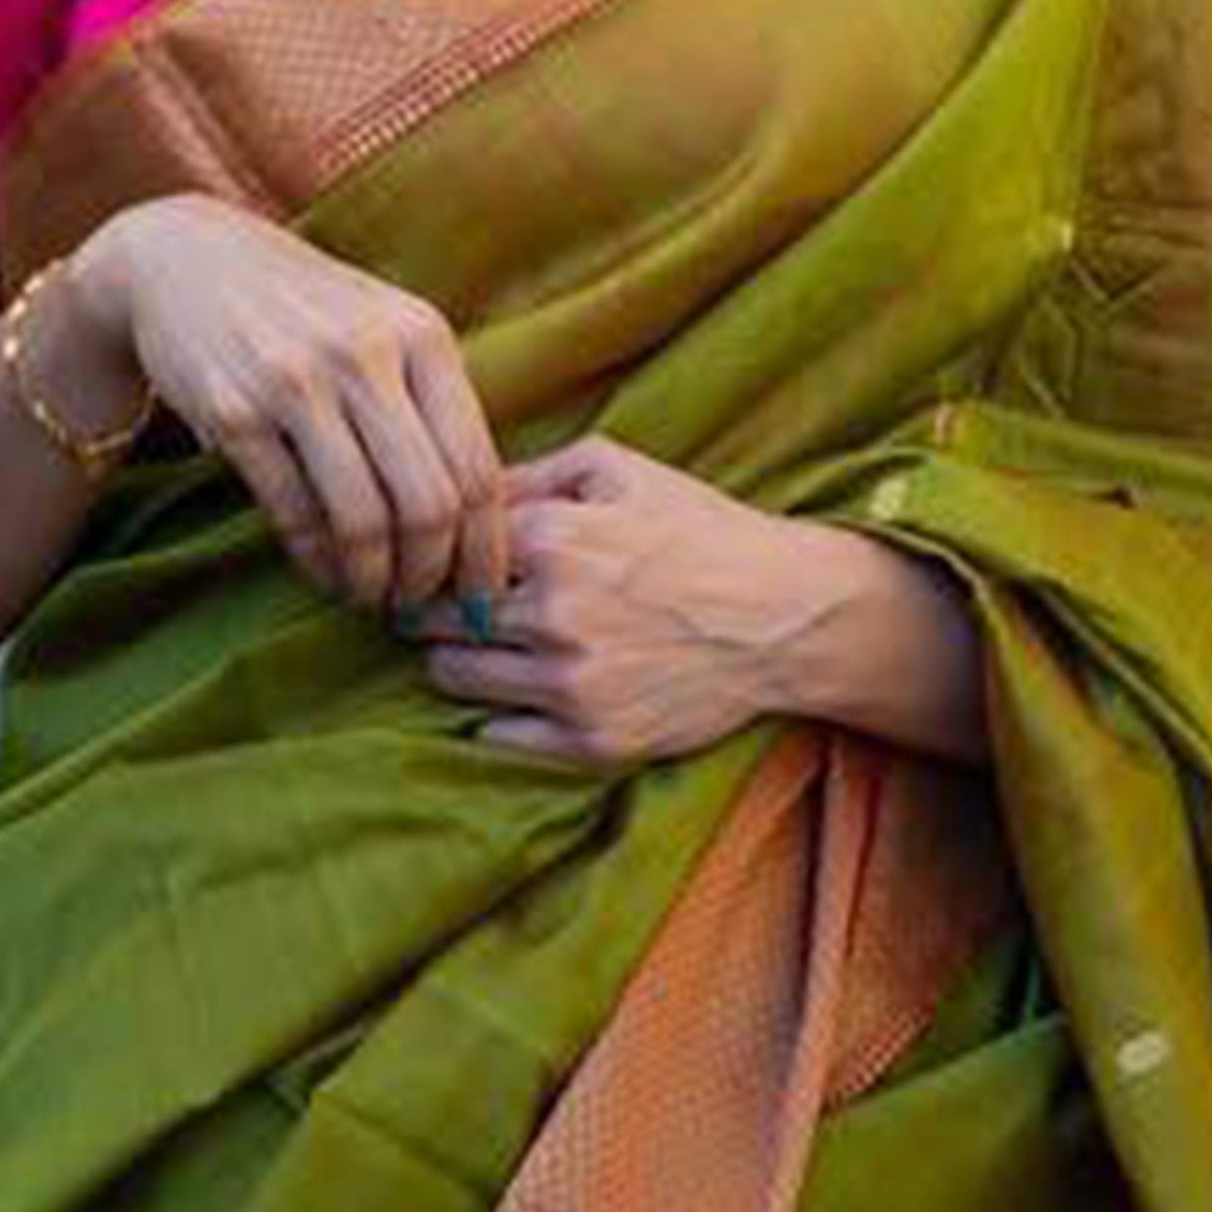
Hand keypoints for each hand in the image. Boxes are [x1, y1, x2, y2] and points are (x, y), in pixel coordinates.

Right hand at [87, 192, 509, 614]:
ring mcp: (297, 383)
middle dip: (433, 574)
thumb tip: (487, 521)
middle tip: (424, 603)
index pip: (479, 468)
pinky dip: (317, 562)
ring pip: (363, 519)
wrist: (186, 262)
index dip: (487, 549)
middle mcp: (366, 355)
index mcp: (423, 335)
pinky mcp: (236, 412)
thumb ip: (435, 403)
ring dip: (374, 579)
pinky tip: (326, 575)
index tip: (482, 594)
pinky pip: (294, 515)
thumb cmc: (305, 312)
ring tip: (374, 596)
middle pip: (430, 504)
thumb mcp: (385, 327)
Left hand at [399, 435, 855, 770]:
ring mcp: (571, 683)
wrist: (784, 619)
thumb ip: (532, 474)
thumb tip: (459, 494)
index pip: (444, 549)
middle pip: (436, 619)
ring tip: (475, 649)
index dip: (432, 554)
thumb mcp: (620, 471)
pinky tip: (513, 696)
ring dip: (454, 662)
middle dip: (428, 612)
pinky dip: (493, 717)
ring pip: (453, 678)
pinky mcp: (591, 740)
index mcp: (551, 538)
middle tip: (433, 611)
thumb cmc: (702, 533)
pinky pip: (496, 736)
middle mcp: (552, 614)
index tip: (426, 564)